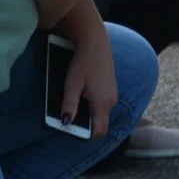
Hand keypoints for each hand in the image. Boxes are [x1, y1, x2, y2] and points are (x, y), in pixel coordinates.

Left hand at [62, 13, 118, 139]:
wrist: (96, 43)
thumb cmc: (83, 63)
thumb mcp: (72, 85)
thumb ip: (69, 105)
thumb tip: (65, 122)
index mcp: (103, 103)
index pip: (99, 131)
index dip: (86, 135)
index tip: (73, 131)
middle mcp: (111, 101)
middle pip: (99, 122)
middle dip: (85, 124)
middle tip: (70, 115)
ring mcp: (112, 94)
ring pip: (100, 112)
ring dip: (88, 113)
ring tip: (75, 102)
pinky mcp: (110, 88)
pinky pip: (101, 103)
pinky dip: (92, 104)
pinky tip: (82, 93)